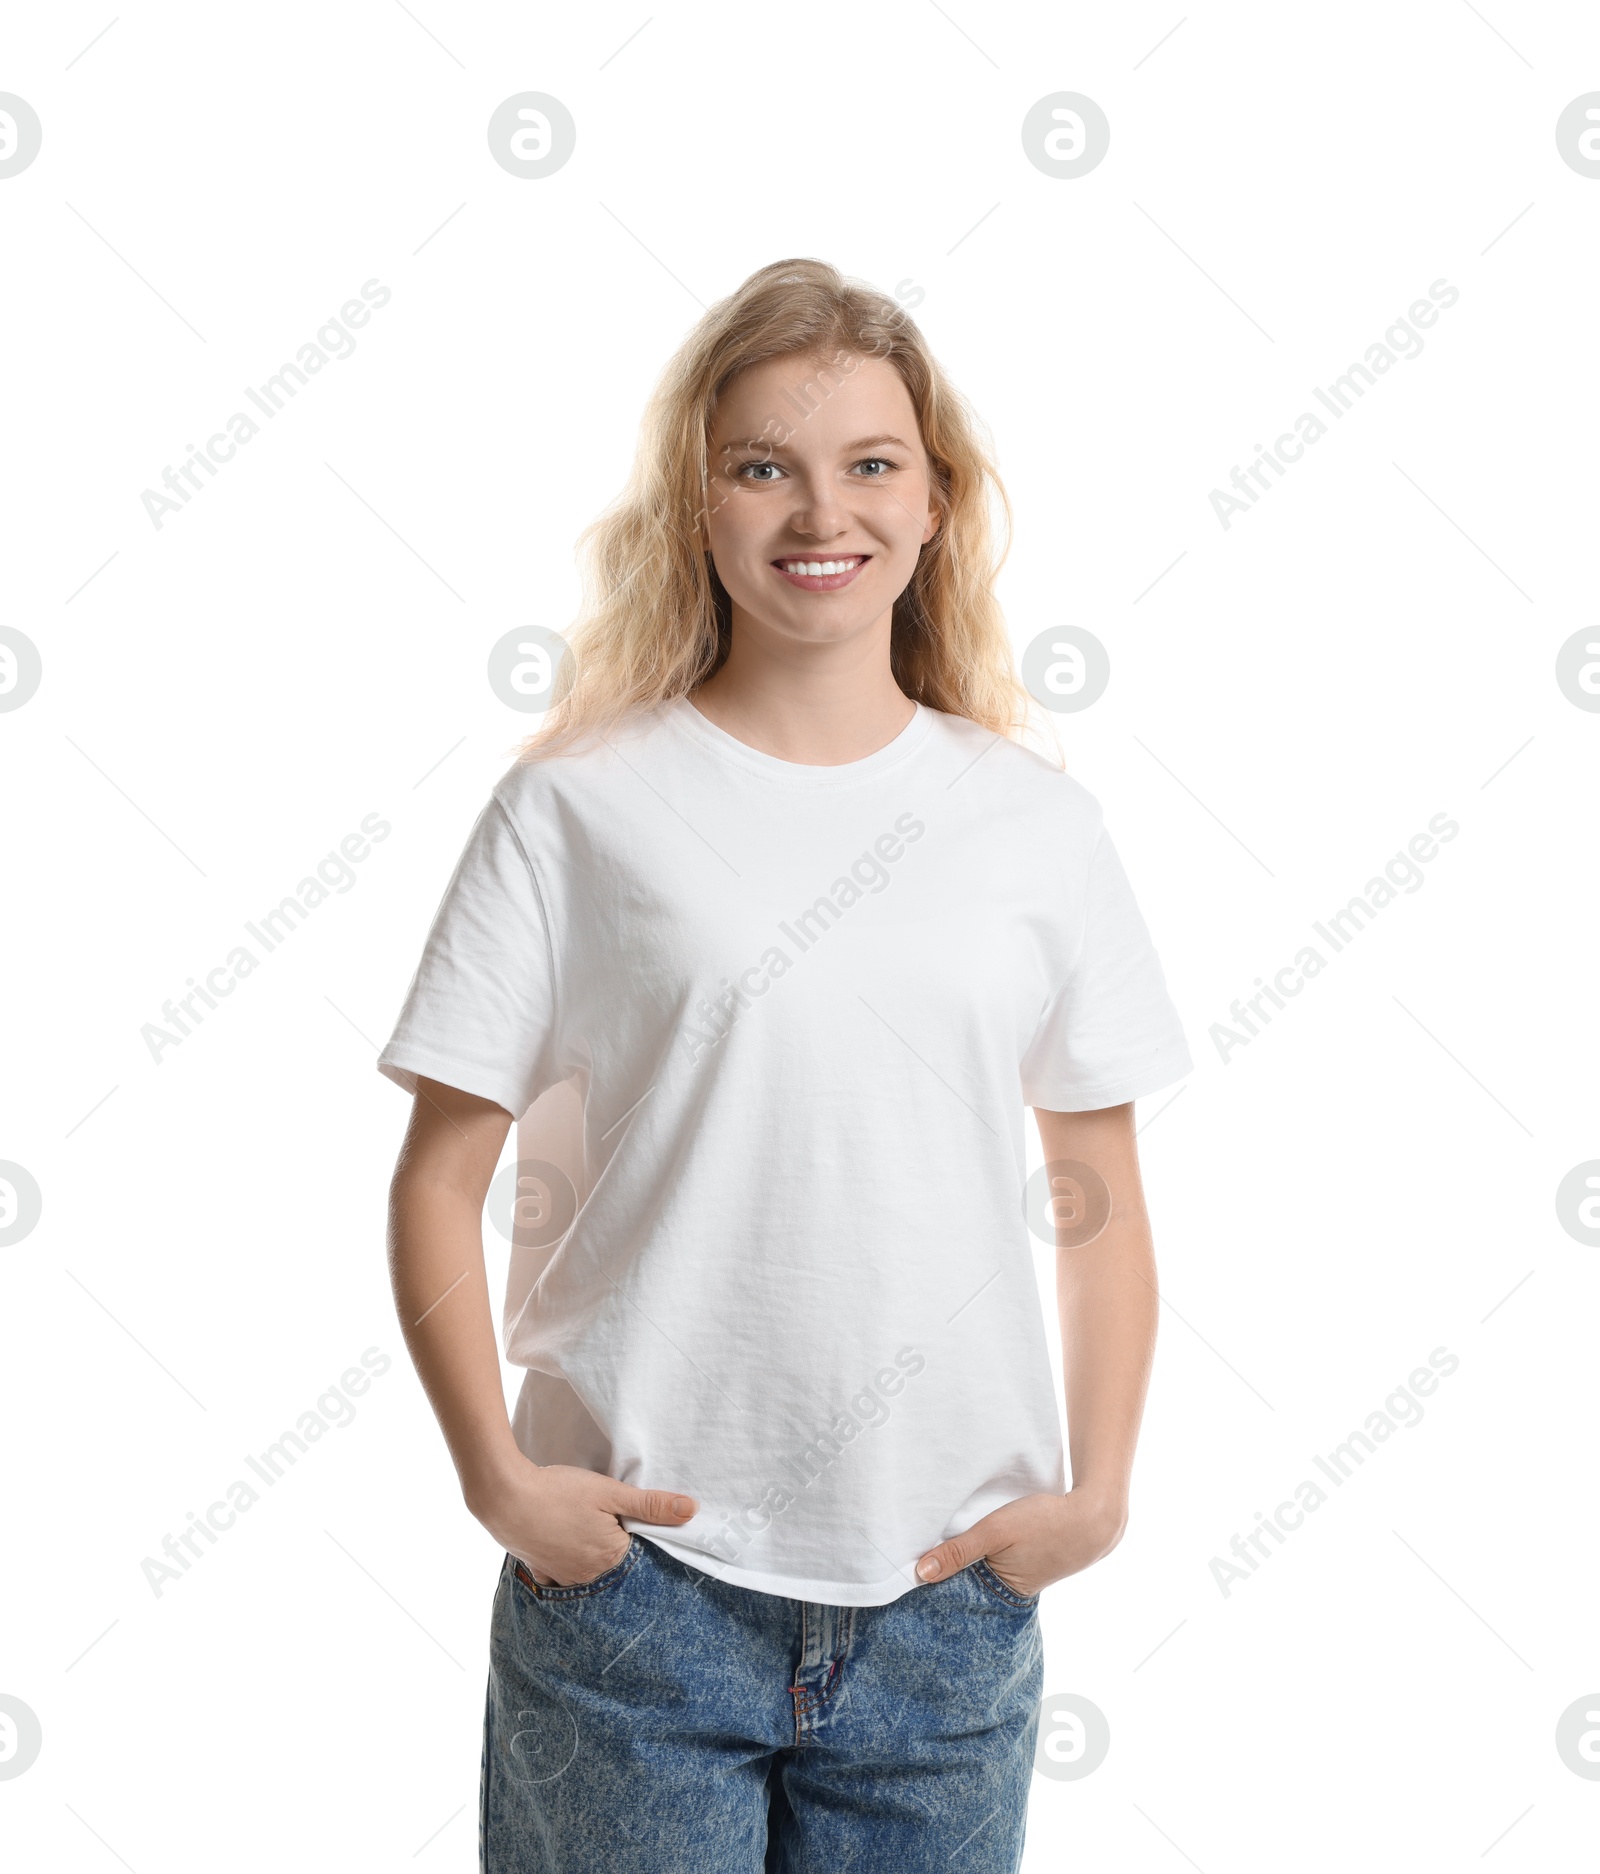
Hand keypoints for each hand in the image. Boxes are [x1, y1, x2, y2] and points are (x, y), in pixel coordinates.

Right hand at [467, 1458, 697, 1587]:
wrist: (504, 1497)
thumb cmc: (559, 1492)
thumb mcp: (611, 1492)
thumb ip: (651, 1505)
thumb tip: (692, 1511)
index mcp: (611, 1560)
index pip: (642, 1557)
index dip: (643, 1537)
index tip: (637, 1521)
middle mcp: (589, 1578)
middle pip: (615, 1567)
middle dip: (618, 1548)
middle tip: (607, 1522)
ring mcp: (562, 1579)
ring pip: (590, 1572)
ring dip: (594, 1557)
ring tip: (586, 1529)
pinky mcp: (541, 1572)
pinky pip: (563, 1574)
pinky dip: (568, 1561)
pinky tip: (565, 1541)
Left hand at [914, 1489, 1125, 1599]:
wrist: (1095, 1516)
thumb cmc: (1045, 1523)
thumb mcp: (995, 1531)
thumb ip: (959, 1551)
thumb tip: (920, 1573)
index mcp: (1003, 1592)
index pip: (961, 1598)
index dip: (940, 1589)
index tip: (913, 1581)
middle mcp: (1013, 1592)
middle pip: (973, 1589)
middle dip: (953, 1579)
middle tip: (925, 1566)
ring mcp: (1026, 1577)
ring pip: (987, 1575)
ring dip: (971, 1565)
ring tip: (946, 1551)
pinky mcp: (1032, 1561)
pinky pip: (1002, 1564)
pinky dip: (989, 1556)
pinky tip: (981, 1544)